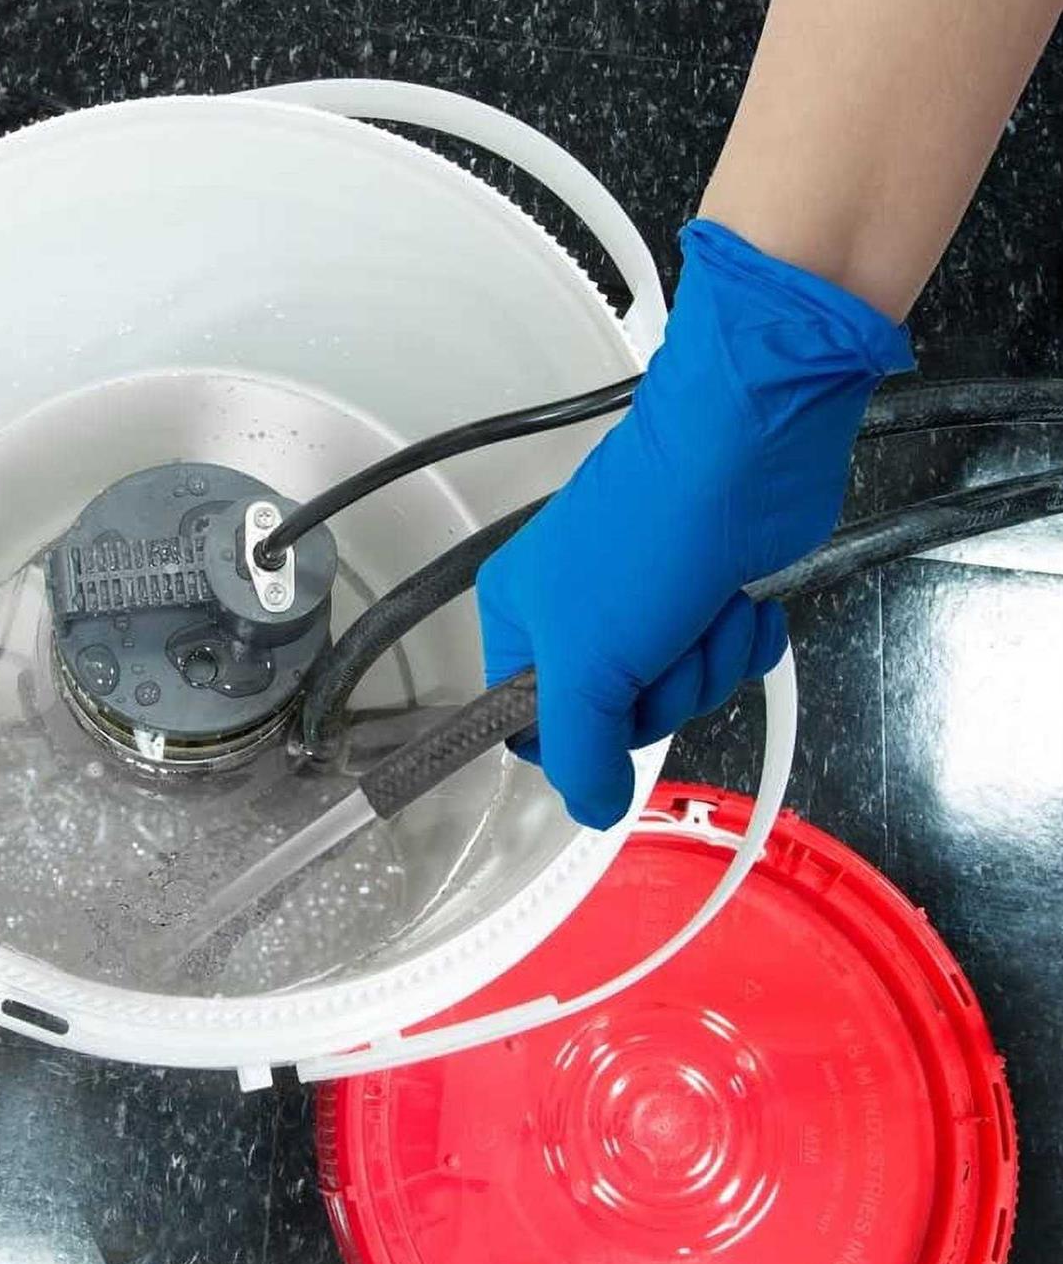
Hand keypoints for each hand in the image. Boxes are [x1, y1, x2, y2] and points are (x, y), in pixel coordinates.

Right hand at [475, 218, 912, 828]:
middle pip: (616, 718)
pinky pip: (724, 663)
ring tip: (705, 607)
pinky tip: (738, 600)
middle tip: (664, 640)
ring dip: (707, 661)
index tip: (608, 706)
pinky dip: (741, 641)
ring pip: (678, 694)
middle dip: (662, 688)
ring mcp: (646, 607)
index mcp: (518, 617)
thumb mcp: (585, 664)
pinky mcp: (706, 599)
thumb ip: (577, 752)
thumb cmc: (646, 539)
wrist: (744, 453)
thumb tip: (591, 809)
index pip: (529, 722)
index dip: (578, 734)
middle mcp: (575, 614)